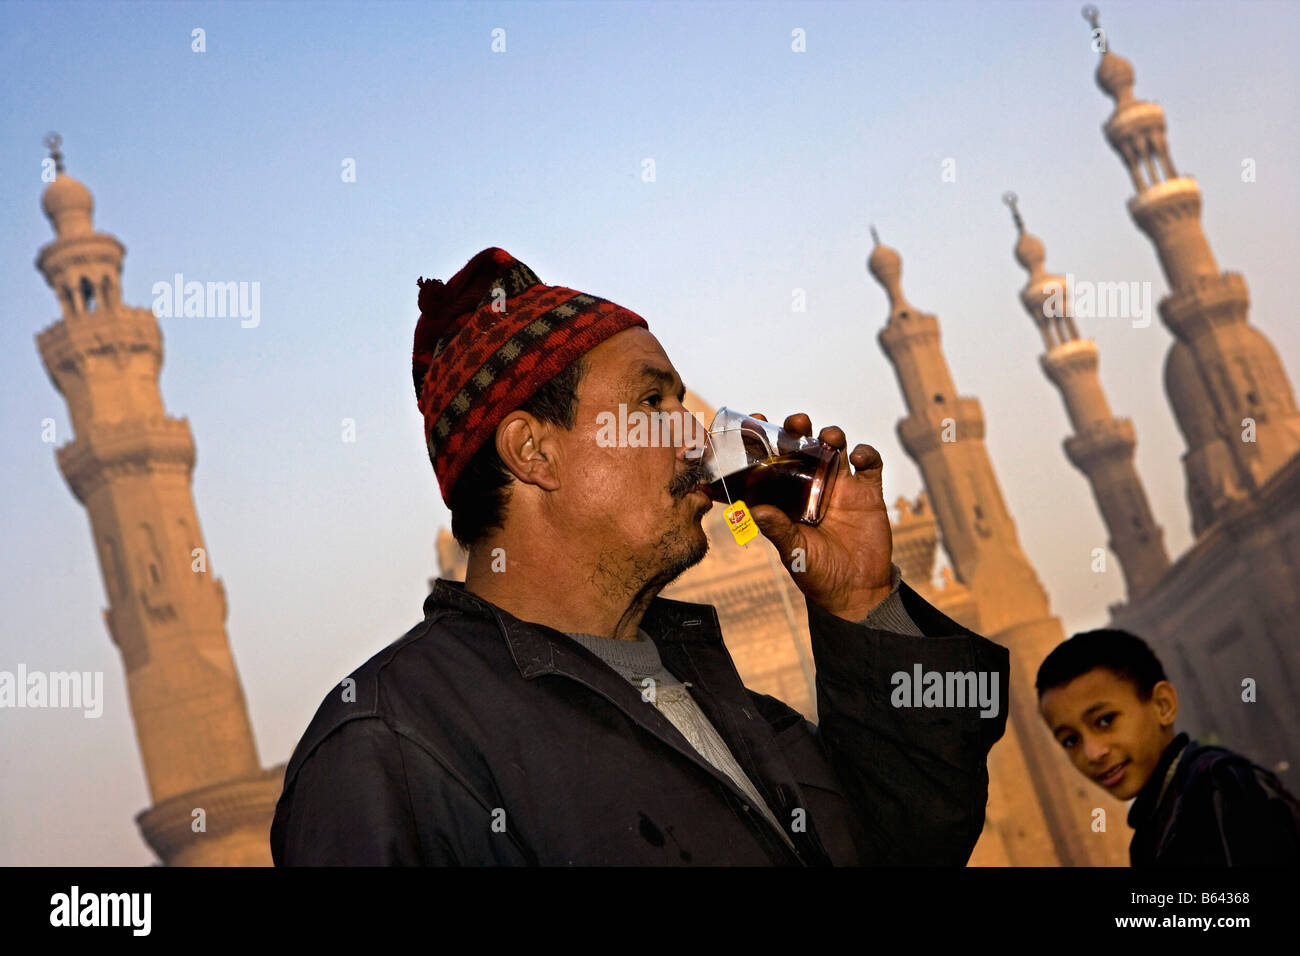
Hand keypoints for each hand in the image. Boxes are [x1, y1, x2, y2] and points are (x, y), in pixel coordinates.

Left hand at [746, 413, 892, 621]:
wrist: (856, 592)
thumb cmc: (817, 574)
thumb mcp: (793, 552)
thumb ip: (778, 530)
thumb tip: (756, 511)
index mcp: (787, 497)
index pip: (770, 462)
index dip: (761, 441)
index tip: (753, 422)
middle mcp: (811, 487)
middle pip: (802, 446)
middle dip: (797, 428)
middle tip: (795, 423)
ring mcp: (840, 487)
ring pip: (835, 448)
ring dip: (831, 435)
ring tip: (828, 438)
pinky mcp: (867, 493)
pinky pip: (870, 464)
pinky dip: (867, 454)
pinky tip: (860, 458)